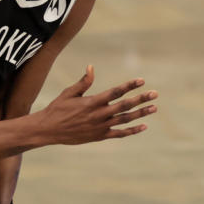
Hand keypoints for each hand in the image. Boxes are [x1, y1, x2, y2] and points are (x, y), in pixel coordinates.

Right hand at [39, 65, 157, 144]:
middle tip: (155, 94)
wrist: (48, 130)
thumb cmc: (57, 108)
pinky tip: (143, 126)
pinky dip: (132, 130)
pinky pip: (119, 134)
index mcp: (92, 102)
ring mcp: (100, 127)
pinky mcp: (99, 136)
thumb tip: (91, 67)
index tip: (141, 81)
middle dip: (141, 99)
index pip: (115, 92)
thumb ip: (83, 82)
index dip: (129, 86)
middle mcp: (99, 114)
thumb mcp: (69, 93)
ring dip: (141, 113)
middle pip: (125, 105)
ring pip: (125, 119)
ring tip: (154, 108)